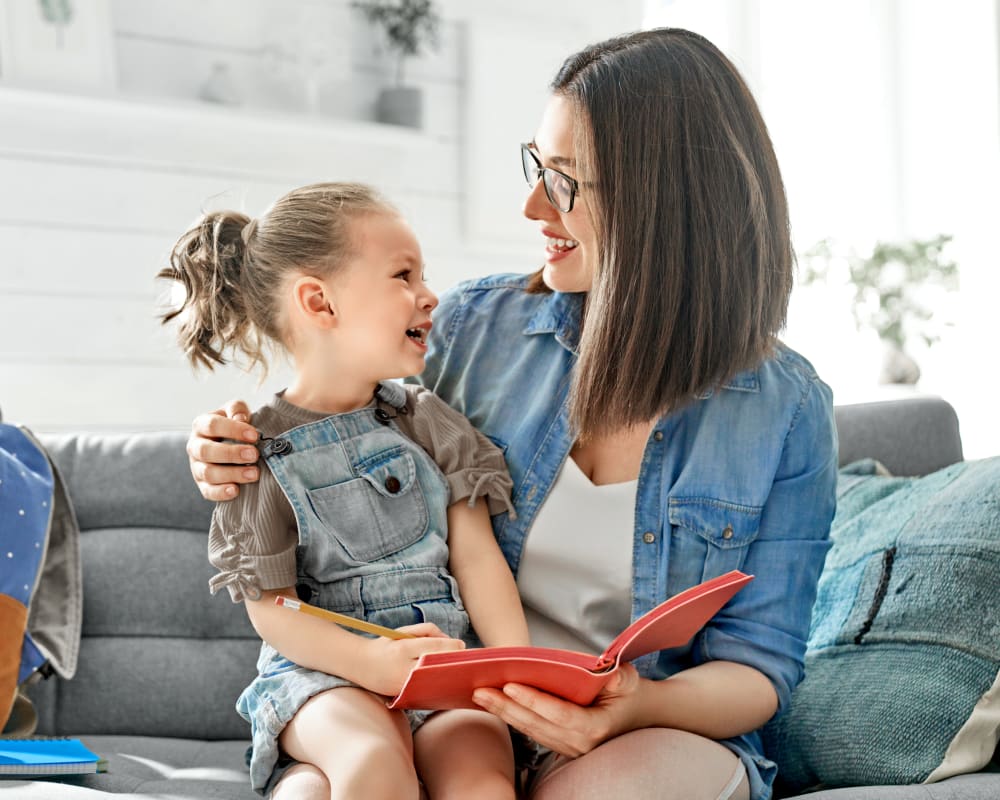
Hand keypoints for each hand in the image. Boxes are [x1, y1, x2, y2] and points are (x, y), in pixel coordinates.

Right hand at [187, 400, 259, 500]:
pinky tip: (236, 490)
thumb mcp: (236, 411)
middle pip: (206, 451)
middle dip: (231, 454)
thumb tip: (240, 418)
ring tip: (254, 474)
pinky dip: (221, 492)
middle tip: (254, 455)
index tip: (254, 435)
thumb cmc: (234, 426)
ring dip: (231, 474)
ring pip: (207, 473)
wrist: (232, 443)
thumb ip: (237, 409)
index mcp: (201, 425)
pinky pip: (208, 491)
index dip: (233, 430)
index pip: (212, 425)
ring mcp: (197, 467)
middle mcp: (195, 446)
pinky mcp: (203, 485)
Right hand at [360, 622, 465, 696]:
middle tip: (466, 661)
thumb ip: (429, 631)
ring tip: (459, 670)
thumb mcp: (404, 631)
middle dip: (453, 663)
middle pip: (437, 666)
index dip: (452, 647)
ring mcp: (403, 686)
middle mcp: (402, 669)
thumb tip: (453, 643)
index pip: (434, 648)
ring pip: (434, 682)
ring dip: (448, 676)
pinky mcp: (403, 697)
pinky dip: (438, 685)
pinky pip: (426, 691)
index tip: (463, 646)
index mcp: (403, 649)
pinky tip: (446, 681)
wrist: (360, 665)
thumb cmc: (387, 645)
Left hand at [472, 663, 645, 756]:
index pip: (558, 714)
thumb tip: (598, 667)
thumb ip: (615, 674)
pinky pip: (533, 730)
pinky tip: (495, 704)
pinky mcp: (560, 744)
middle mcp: (579, 744)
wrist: (640, 713)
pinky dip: (513, 717)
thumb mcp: (628, 678)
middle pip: (536, 724)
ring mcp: (569, 748)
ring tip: (480, 696)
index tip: (510, 686)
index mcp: (595, 728)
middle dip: (506, 707)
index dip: (533, 700)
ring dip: (504, 713)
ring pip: (530, 730)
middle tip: (480, 690)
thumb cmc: (631, 692)